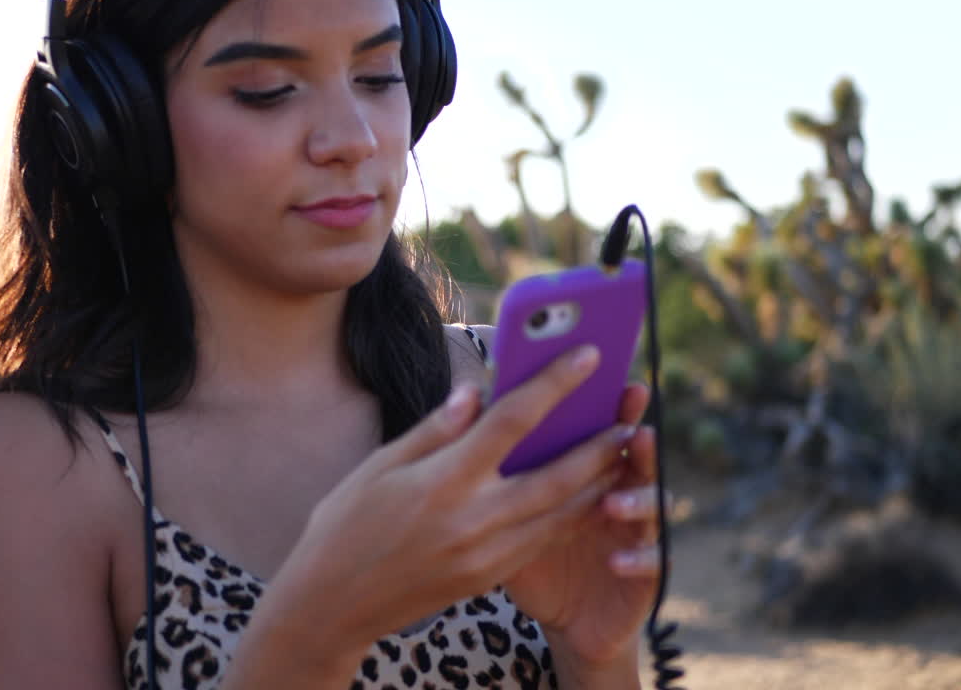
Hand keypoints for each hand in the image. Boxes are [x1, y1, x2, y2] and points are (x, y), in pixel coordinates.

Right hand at [261, 345, 623, 658]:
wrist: (331, 604)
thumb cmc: (345, 525)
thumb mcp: (379, 466)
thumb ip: (434, 429)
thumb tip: (475, 392)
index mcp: (442, 481)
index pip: (512, 422)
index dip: (555, 385)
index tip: (587, 356)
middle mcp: (471, 519)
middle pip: (555, 476)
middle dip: (598, 445)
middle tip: (628, 417)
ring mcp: (484, 555)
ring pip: (560, 515)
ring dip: (596, 484)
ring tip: (620, 455)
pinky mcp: (487, 578)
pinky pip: (541, 542)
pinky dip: (570, 517)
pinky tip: (585, 497)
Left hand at [503, 382, 663, 667]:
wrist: (564, 621)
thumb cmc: (533, 557)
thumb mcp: (505, 512)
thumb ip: (497, 464)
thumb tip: (472, 404)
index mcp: (586, 476)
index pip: (600, 432)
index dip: (610, 407)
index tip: (610, 379)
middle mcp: (619, 498)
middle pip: (635, 461)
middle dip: (636, 440)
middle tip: (635, 426)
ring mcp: (636, 537)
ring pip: (651, 509)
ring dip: (638, 500)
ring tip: (614, 500)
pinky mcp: (645, 579)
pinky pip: (654, 566)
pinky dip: (640, 560)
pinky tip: (618, 561)